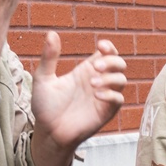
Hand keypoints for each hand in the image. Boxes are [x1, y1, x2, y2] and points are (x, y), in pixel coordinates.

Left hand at [30, 32, 127, 165]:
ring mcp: (103, 97)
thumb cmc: (45, 107)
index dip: (109, 47)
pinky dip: (111, 94)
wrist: (48, 132)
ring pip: (122, 80)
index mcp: (86, 71)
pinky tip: (97, 95)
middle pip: (119, 64)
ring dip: (110, 78)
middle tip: (95, 67)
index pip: (107, 53)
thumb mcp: (43, 78)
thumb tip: (51, 33)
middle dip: (112, 61)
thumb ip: (49, 57)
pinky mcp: (105, 112)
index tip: (101, 46)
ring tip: (92, 83)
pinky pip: (118, 100)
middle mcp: (98, 81)